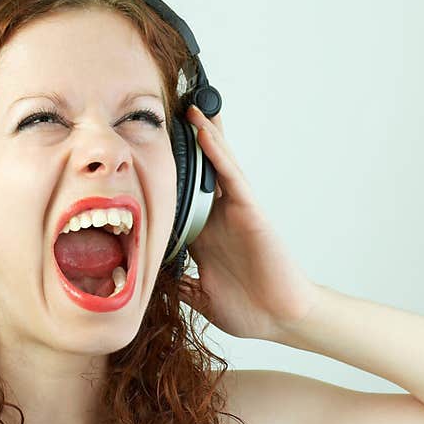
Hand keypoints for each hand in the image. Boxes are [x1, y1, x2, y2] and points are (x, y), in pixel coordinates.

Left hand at [177, 105, 319, 341]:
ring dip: (203, 134)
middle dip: (186, 144)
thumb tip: (154, 285)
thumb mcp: (200, 297)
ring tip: (187, 104)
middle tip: (168, 112)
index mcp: (203, 237)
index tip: (143, 154)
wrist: (279, 319)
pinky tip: (204, 131)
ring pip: (216, 164)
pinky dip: (218, 153)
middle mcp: (217, 218)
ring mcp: (234, 212)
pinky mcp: (250, 211)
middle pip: (198, 173)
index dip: (164, 176)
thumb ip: (179, 286)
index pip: (179, 199)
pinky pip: (231, 177)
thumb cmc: (249, 309)